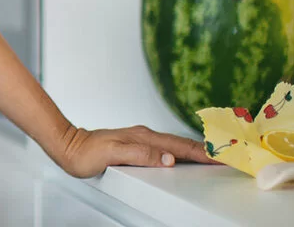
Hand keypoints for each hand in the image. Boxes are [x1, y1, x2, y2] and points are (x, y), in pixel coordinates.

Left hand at [50, 125, 220, 177]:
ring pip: (173, 144)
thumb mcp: (112, 154)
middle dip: (205, 150)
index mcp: (143, 137)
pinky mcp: (134, 144)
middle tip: (226, 155)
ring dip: (193, 150)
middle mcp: (144, 136)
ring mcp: (140, 139)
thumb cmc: (85, 153)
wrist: (67, 146)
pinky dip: (178, 151)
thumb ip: (140, 155)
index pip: (179, 146)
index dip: (202, 153)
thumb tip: (168, 158)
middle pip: (181, 143)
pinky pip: (163, 147)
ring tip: (211, 156)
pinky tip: (180, 156)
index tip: (221, 155)